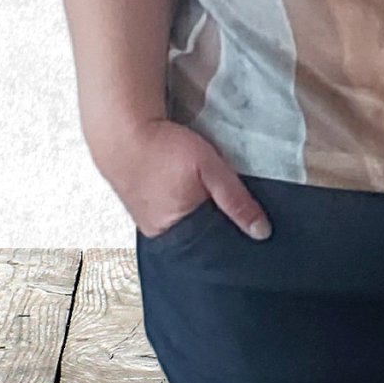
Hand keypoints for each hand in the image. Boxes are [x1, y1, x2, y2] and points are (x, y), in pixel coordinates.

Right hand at [92, 117, 272, 240]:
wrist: (122, 132)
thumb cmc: (163, 149)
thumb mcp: (209, 169)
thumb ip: (236, 201)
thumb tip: (261, 232)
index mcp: (178, 233)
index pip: (216, 250)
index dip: (237, 240)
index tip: (256, 233)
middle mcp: (162, 236)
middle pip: (202, 243)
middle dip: (221, 231)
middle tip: (235, 211)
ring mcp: (150, 225)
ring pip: (188, 231)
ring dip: (203, 219)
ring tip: (214, 200)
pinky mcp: (144, 212)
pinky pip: (173, 220)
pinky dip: (187, 212)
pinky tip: (194, 197)